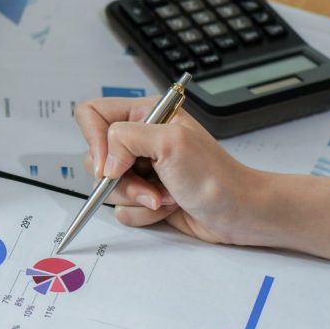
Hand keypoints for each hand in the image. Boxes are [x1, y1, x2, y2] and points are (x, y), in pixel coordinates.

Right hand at [75, 97, 258, 244]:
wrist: (237, 213)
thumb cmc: (216, 176)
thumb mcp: (170, 142)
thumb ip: (126, 138)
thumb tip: (105, 161)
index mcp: (145, 114)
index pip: (92, 114)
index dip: (93, 139)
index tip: (110, 163)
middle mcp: (140, 141)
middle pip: (97, 158)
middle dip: (122, 178)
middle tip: (150, 183)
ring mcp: (141, 170)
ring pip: (107, 188)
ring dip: (136, 198)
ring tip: (166, 197)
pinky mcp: (143, 196)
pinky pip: (121, 210)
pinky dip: (142, 214)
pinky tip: (167, 207)